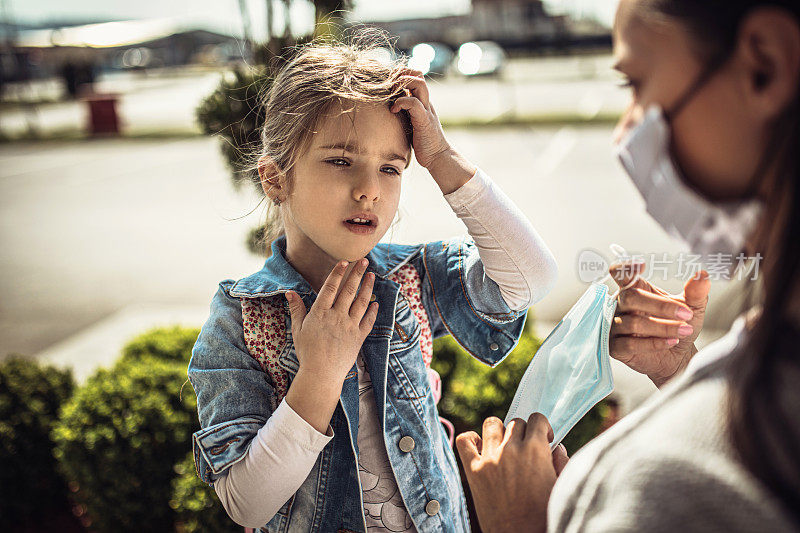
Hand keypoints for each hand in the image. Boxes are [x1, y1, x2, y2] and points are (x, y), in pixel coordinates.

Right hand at [285, 259, 378, 382]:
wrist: (321, 374)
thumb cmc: (307, 352)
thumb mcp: (298, 329)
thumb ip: (296, 309)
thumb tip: (290, 292)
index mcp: (320, 313)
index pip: (330, 288)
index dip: (337, 273)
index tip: (344, 261)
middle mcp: (336, 317)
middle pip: (349, 291)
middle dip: (357, 274)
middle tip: (364, 260)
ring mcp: (349, 327)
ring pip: (361, 303)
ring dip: (368, 287)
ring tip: (372, 275)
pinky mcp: (358, 338)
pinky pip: (368, 321)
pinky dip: (373, 311)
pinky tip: (376, 303)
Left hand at [391, 70, 450, 168]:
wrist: (438, 157)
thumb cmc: (423, 143)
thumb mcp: (412, 123)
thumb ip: (406, 114)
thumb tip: (388, 110)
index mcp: (422, 102)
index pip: (416, 76)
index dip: (402, 74)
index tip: (388, 82)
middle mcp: (426, 102)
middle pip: (418, 74)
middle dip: (401, 74)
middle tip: (388, 85)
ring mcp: (426, 110)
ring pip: (419, 83)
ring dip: (402, 83)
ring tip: (391, 93)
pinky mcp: (424, 120)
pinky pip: (414, 103)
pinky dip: (401, 103)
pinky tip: (393, 111)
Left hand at [456, 414, 568, 532]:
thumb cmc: (543, 516)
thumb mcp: (559, 486)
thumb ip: (560, 462)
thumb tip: (556, 447)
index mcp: (536, 451)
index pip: (537, 419)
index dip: (541, 428)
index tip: (542, 440)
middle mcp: (512, 450)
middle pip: (516, 423)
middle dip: (522, 434)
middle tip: (524, 452)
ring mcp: (490, 458)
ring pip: (492, 424)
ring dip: (499, 433)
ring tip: (503, 449)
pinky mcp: (473, 471)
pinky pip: (464, 440)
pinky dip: (471, 441)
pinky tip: (481, 451)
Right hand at [609, 262, 709, 387]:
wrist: (676, 356)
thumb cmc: (679, 325)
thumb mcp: (692, 307)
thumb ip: (695, 292)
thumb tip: (703, 275)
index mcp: (635, 289)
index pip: (620, 273)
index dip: (625, 267)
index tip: (641, 265)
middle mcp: (620, 305)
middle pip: (630, 297)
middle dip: (661, 306)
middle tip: (686, 315)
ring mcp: (615, 326)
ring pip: (633, 323)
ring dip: (663, 327)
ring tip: (685, 331)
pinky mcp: (615, 348)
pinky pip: (629, 344)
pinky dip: (654, 343)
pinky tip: (671, 342)